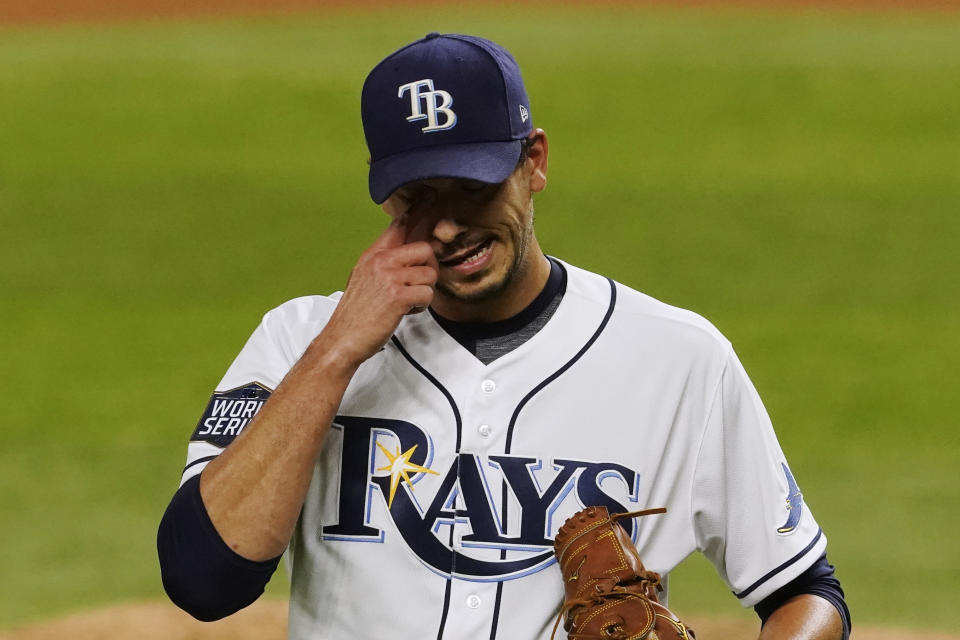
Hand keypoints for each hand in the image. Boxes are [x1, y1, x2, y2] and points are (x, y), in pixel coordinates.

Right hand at [319, 215, 437, 366]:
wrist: (342, 339)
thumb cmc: (356, 313)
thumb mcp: (366, 278)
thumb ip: (387, 262)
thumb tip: (414, 252)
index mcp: (373, 254)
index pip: (399, 225)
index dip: (419, 211)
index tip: (432, 196)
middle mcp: (380, 260)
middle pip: (425, 248)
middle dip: (428, 268)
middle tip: (417, 284)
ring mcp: (388, 276)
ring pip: (430, 274)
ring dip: (424, 291)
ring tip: (407, 301)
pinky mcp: (397, 295)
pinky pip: (427, 293)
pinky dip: (421, 306)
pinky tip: (406, 310)